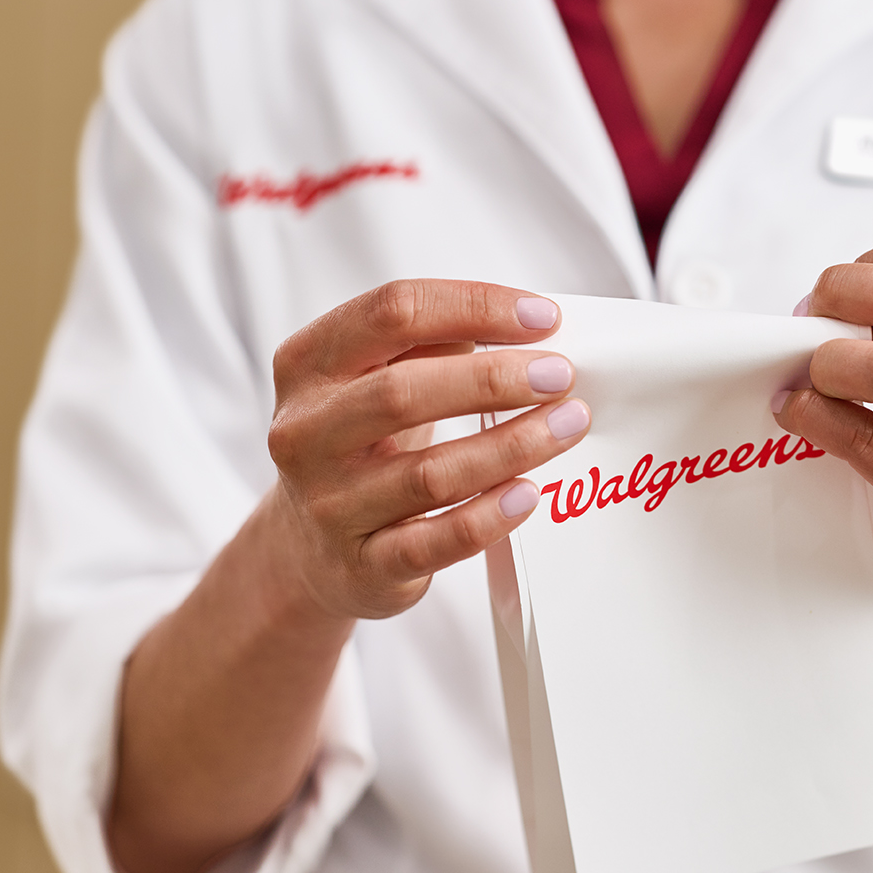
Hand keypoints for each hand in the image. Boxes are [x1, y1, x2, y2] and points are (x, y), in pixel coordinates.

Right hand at [266, 279, 591, 621]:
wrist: (309, 552)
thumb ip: (432, 343)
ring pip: (430, 474)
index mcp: (307, 366)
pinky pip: (436, 542)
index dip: (474, 306)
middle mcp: (305, 433)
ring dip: (511, 446)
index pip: (393, 313)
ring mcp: (328, 505)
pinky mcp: (363, 566)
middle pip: (402, 391)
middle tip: (560, 375)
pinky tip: (529, 494)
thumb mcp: (373, 380)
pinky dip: (489, 516)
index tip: (542, 315)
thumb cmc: (360, 447)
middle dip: (495, 378)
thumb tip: (527, 324)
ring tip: (568, 425)